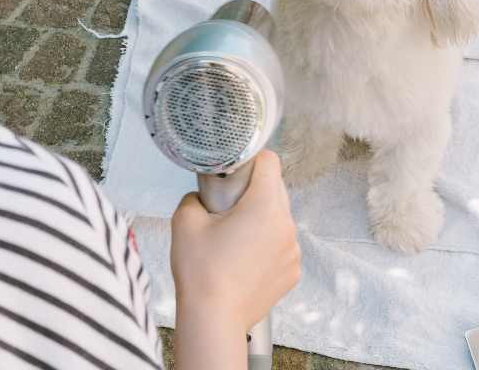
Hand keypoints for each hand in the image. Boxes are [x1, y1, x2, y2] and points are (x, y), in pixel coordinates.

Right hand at [170, 150, 301, 331]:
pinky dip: (266, 245)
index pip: (269, 161)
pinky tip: (243, 259)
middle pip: (276, 189)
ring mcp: (293, 250)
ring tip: (233, 239)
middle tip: (227, 208)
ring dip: (261, 220)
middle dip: (253, 191)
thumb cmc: (201, 272)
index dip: (250, 160)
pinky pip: (281, 245)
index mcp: (265, 206)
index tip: (234, 172)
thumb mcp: (185, 220)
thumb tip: (203, 196)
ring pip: (279, 218)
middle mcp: (286, 225)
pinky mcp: (292, 271)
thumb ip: (195, 195)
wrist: (214, 319)